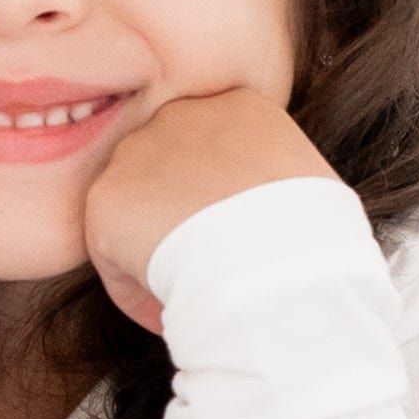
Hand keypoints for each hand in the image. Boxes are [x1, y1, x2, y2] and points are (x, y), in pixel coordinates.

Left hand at [82, 90, 336, 332]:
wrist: (271, 251)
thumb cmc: (313, 229)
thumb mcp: (313, 185)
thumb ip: (278, 184)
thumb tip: (274, 216)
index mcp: (238, 106)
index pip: (215, 145)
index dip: (220, 197)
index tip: (235, 237)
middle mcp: (179, 116)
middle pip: (170, 172)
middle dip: (180, 218)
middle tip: (205, 266)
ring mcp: (136, 153)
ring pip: (137, 213)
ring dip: (154, 254)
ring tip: (186, 297)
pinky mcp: (105, 199)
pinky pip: (112, 252)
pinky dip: (134, 287)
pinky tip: (163, 312)